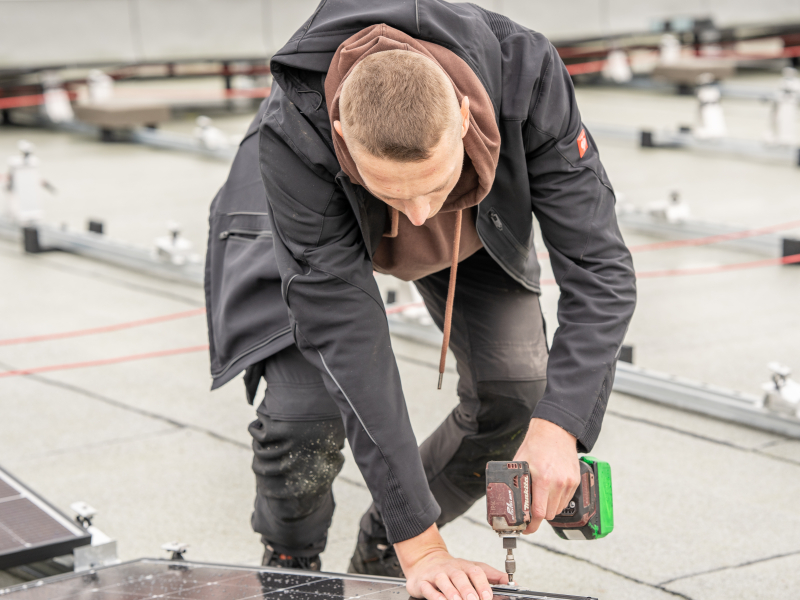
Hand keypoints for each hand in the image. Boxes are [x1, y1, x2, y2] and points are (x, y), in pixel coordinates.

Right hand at [395, 524, 506, 599]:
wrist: (425, 560)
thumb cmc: (452, 569)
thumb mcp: (472, 568)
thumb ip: (492, 576)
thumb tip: (511, 582)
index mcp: (464, 566)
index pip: (476, 571)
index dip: (483, 583)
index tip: (488, 596)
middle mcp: (450, 569)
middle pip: (459, 576)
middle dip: (467, 589)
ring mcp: (436, 574)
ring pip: (443, 581)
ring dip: (451, 592)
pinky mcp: (423, 582)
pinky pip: (428, 588)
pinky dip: (435, 594)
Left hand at [514, 418, 579, 533]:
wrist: (555, 431)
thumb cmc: (535, 445)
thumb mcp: (520, 462)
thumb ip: (516, 481)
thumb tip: (507, 498)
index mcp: (542, 479)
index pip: (538, 512)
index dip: (531, 525)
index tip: (525, 529)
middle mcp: (557, 483)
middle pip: (548, 514)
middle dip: (537, 516)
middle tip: (529, 513)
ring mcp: (568, 483)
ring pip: (557, 510)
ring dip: (548, 509)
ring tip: (539, 500)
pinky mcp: (574, 481)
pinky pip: (565, 501)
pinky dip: (557, 501)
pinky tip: (549, 492)